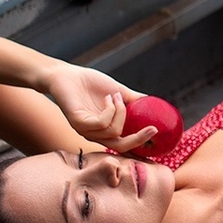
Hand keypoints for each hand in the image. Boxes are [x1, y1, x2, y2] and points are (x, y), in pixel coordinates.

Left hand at [41, 65, 155, 151]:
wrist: (66, 75)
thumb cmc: (89, 84)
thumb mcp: (117, 92)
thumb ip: (132, 100)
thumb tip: (152, 103)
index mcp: (104, 130)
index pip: (124, 145)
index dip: (140, 144)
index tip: (156, 133)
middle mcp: (95, 134)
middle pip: (121, 146)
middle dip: (139, 139)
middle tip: (153, 129)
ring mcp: (85, 130)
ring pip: (114, 131)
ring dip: (120, 111)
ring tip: (114, 95)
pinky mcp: (77, 123)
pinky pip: (102, 123)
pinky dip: (111, 109)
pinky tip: (107, 97)